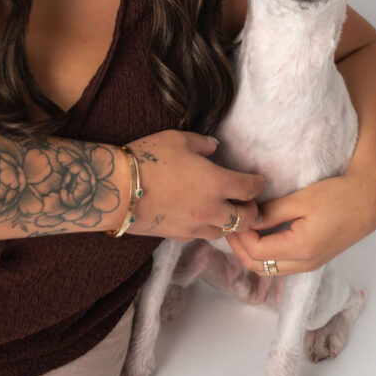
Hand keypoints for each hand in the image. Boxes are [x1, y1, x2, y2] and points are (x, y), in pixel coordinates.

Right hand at [124, 130, 264, 240]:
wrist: (117, 190)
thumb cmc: (149, 159)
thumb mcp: (177, 139)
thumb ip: (202, 144)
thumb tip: (214, 148)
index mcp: (216, 183)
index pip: (250, 189)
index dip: (258, 184)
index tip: (259, 181)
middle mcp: (211, 209)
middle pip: (245, 220)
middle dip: (251, 211)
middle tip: (247, 202)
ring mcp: (194, 227)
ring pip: (224, 232)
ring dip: (229, 223)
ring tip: (224, 212)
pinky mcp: (177, 236)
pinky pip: (200, 236)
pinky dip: (205, 228)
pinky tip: (198, 217)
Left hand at [225, 171, 375, 275]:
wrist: (368, 202)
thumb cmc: (338, 196)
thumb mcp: (301, 200)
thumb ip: (273, 213)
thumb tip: (248, 220)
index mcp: (301, 249)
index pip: (257, 252)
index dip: (240, 235)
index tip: (233, 215)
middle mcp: (304, 264)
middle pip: (259, 267)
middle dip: (239, 248)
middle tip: (228, 225)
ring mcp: (309, 264)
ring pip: (268, 269)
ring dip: (250, 252)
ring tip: (239, 228)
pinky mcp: (312, 259)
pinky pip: (280, 264)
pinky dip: (264, 253)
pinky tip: (258, 233)